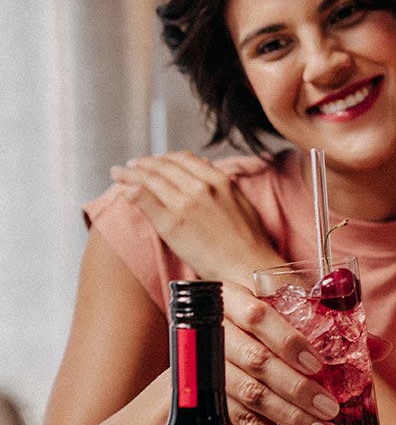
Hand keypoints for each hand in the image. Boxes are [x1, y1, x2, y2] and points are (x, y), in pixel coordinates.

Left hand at [110, 152, 274, 281]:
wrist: (246, 266)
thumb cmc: (248, 241)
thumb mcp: (240, 202)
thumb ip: (221, 184)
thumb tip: (206, 170)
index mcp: (218, 180)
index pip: (184, 159)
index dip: (166, 158)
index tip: (156, 160)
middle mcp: (199, 187)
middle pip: (163, 166)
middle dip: (143, 163)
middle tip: (130, 165)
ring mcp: (184, 204)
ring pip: (149, 179)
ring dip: (130, 173)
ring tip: (119, 173)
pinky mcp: (171, 224)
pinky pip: (144, 199)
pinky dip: (132, 191)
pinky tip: (124, 190)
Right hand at [220, 281, 339, 424]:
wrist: (218, 325)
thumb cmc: (261, 314)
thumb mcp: (286, 306)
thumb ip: (333, 324)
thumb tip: (381, 348)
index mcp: (235, 300)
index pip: (259, 317)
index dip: (288, 342)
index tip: (317, 364)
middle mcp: (217, 333)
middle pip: (256, 362)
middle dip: (296, 390)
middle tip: (330, 409)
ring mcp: (209, 368)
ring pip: (249, 396)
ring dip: (289, 419)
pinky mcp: (211, 399)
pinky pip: (240, 422)